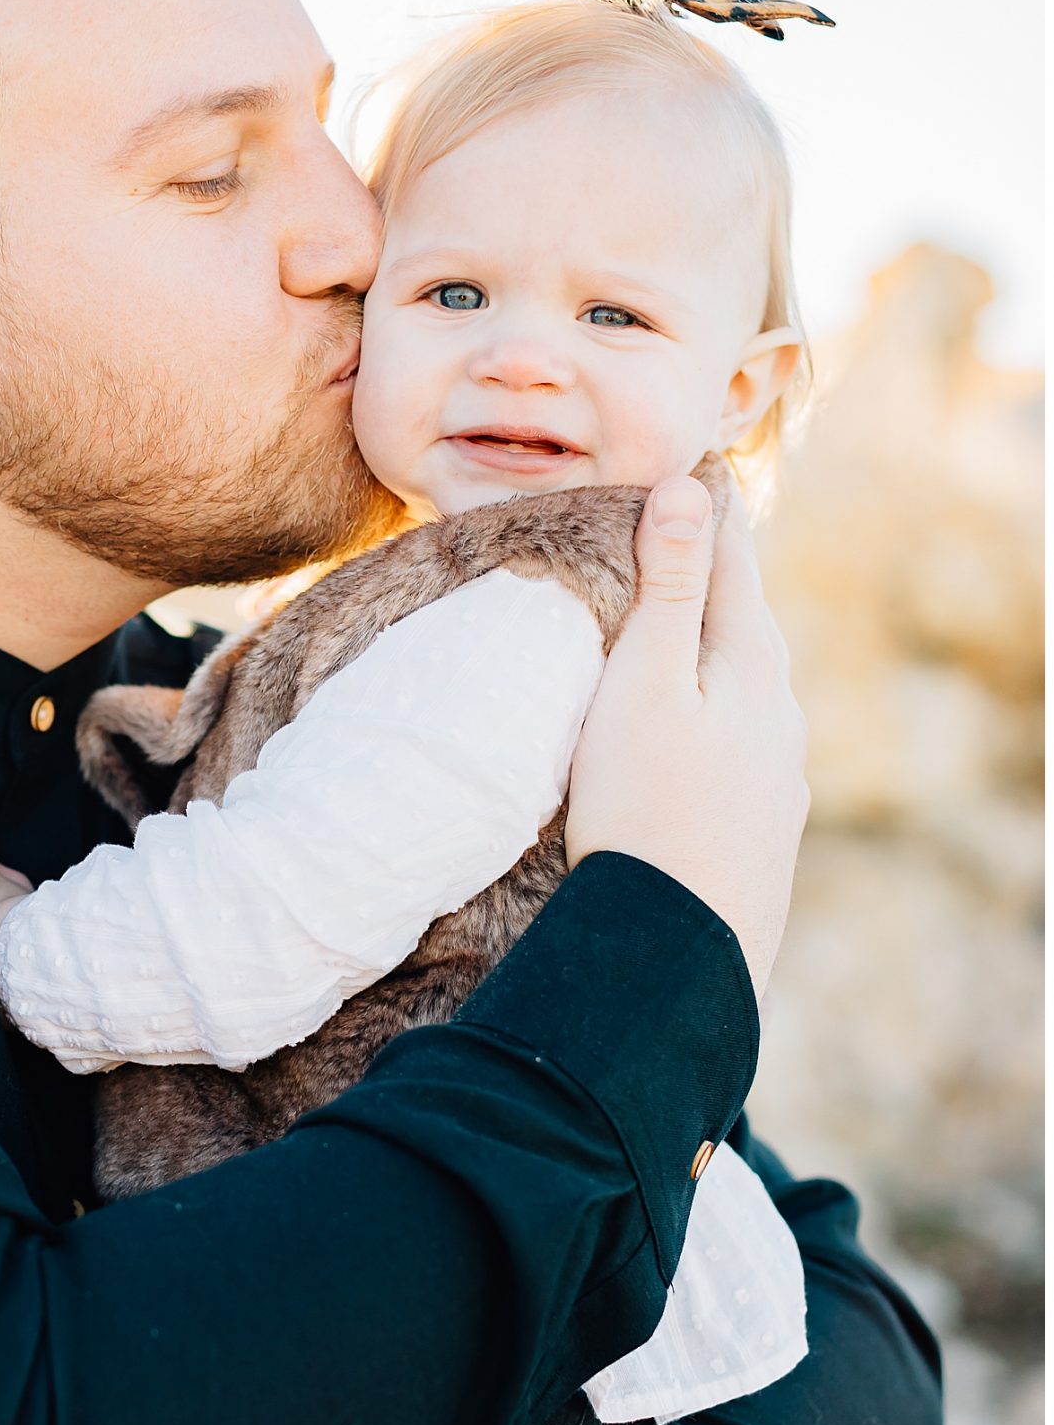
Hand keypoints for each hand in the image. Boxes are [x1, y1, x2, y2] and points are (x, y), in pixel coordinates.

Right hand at [565, 477, 808, 997]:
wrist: (678, 949)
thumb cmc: (645, 807)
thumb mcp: (644, 684)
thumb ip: (669, 589)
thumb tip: (686, 492)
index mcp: (752, 669)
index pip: (731, 568)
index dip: (707, 518)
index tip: (696, 475)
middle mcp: (781, 719)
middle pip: (746, 631)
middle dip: (716, 589)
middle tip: (689, 546)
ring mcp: (780, 782)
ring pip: (748, 698)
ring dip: (716, 666)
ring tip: (683, 648)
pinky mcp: (764, 835)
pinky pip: (741, 756)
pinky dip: (715, 728)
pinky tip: (697, 751)